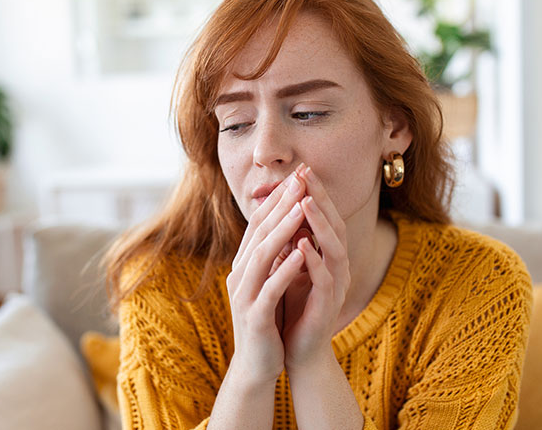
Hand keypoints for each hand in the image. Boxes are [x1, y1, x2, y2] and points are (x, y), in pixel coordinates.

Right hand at [225, 165, 308, 384]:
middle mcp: (238, 275)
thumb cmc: (268, 320)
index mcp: (243, 265)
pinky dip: (285, 268)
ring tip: (301, 207)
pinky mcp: (254, 316)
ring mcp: (243, 296)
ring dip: (282, 229)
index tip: (296, 177)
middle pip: (258, 232)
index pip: (258, 224)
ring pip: (261, 255)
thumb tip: (287, 225)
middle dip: (281, 205)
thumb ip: (273, 256)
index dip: (277, 199)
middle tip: (299, 179)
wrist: (257, 365)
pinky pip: (269, 288)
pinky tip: (302, 252)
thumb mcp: (269, 282)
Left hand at [281, 166, 350, 371]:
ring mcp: (336, 285)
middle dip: (321, 198)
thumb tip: (282, 211)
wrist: (297, 350)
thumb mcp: (290, 268)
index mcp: (328, 257)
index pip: (325, 218)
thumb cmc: (294, 306)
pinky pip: (325, 278)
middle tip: (307, 173)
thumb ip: (291, 243)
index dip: (315, 193)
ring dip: (320, 223)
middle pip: (335, 225)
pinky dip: (313, 260)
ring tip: (305, 201)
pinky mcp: (328, 305)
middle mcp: (337, 266)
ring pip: (334, 248)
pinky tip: (301, 244)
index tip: (302, 169)